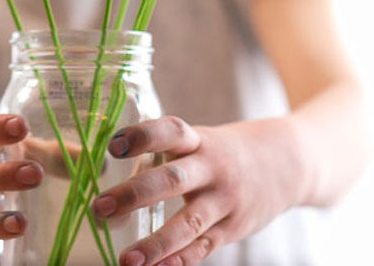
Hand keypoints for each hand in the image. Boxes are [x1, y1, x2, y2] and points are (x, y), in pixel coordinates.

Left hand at [91, 115, 302, 265]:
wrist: (285, 163)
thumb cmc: (223, 150)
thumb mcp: (199, 140)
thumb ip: (165, 154)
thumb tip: (111, 166)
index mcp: (199, 140)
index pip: (170, 132)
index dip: (142, 136)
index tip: (113, 145)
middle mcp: (212, 168)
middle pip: (172, 180)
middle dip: (135, 194)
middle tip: (100, 207)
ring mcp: (225, 201)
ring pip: (188, 224)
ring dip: (155, 244)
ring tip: (126, 259)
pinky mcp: (233, 230)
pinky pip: (203, 249)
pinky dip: (178, 262)